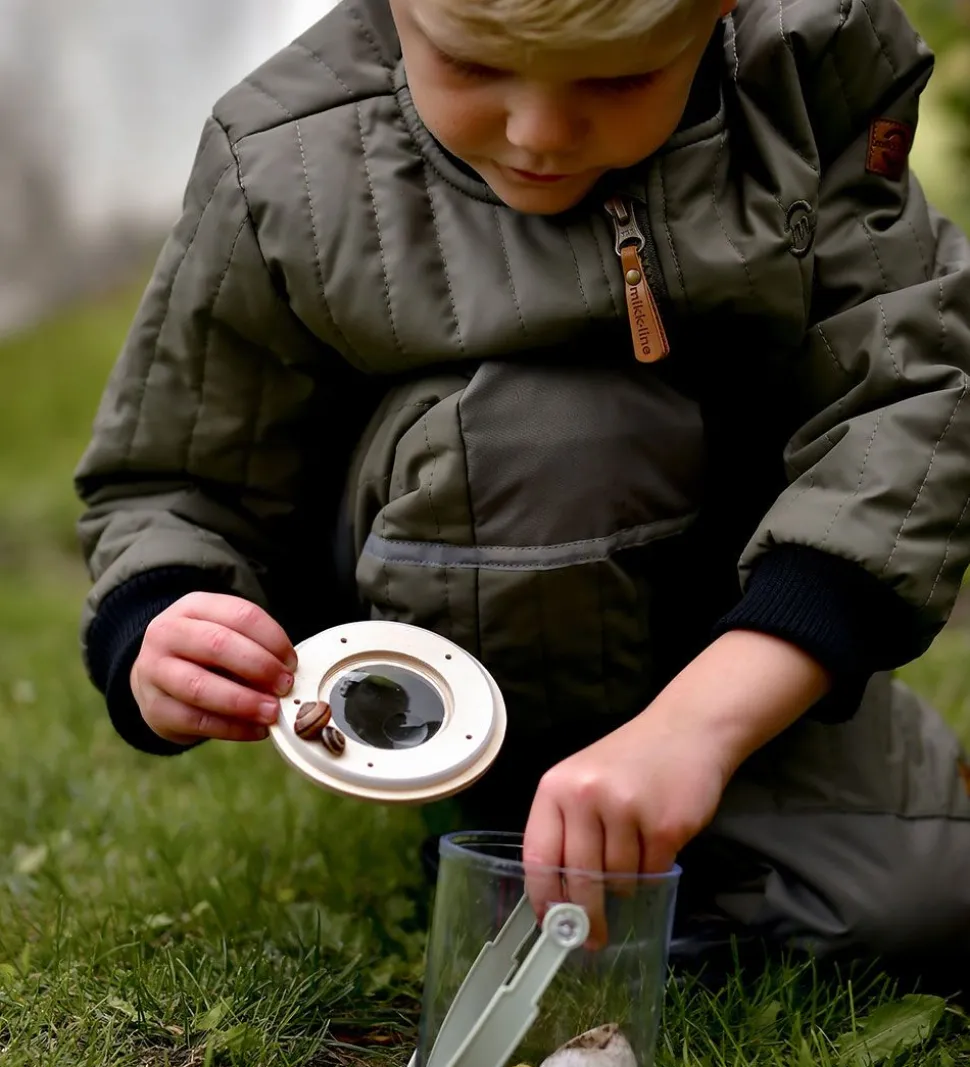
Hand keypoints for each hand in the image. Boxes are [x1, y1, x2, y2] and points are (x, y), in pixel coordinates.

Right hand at [130, 592, 297, 744]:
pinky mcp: (154, 708)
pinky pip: (196, 720)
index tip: (291, 661)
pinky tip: (256, 730)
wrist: (154, 677)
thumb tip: (288, 674)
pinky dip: (232, 728)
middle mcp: (167, 633)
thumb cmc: (203, 655)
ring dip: (243, 702)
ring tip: (272, 712)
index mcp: (193, 607)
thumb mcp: (224, 635)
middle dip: (259, 667)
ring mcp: (154, 670)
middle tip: (285, 685)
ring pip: (201, 686)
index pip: (240, 614)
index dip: (272, 638)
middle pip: (217, 644)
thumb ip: (253, 647)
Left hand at [523, 710, 728, 948]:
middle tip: (592, 938)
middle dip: (586, 915)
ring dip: (625, 883)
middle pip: (579, 878)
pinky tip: (656, 844)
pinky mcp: (664, 825)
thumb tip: (560, 897)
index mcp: (556, 787)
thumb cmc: (629, 761)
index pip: (539, 856)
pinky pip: (650, 873)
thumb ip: (567, 829)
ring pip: (617, 880)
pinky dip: (652, 871)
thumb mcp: (583, 782)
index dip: (543, 898)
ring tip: (635, 853)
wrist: (686, 730)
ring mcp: (625, 810)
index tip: (551, 927)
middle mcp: (585, 796)